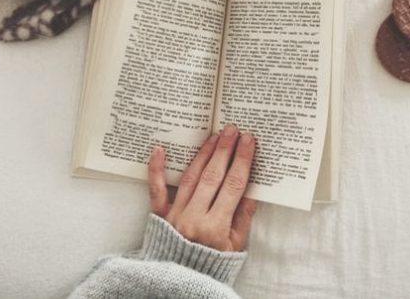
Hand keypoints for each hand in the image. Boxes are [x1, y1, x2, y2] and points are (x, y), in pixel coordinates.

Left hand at [147, 124, 256, 251]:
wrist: (181, 280)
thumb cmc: (212, 263)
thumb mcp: (235, 245)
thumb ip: (243, 216)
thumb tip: (253, 188)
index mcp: (216, 226)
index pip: (233, 185)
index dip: (242, 161)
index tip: (249, 141)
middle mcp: (194, 217)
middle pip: (213, 176)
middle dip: (225, 150)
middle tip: (233, 130)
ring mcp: (174, 214)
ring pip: (191, 177)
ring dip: (203, 153)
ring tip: (214, 136)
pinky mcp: (159, 214)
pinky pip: (156, 189)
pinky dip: (156, 169)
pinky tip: (159, 149)